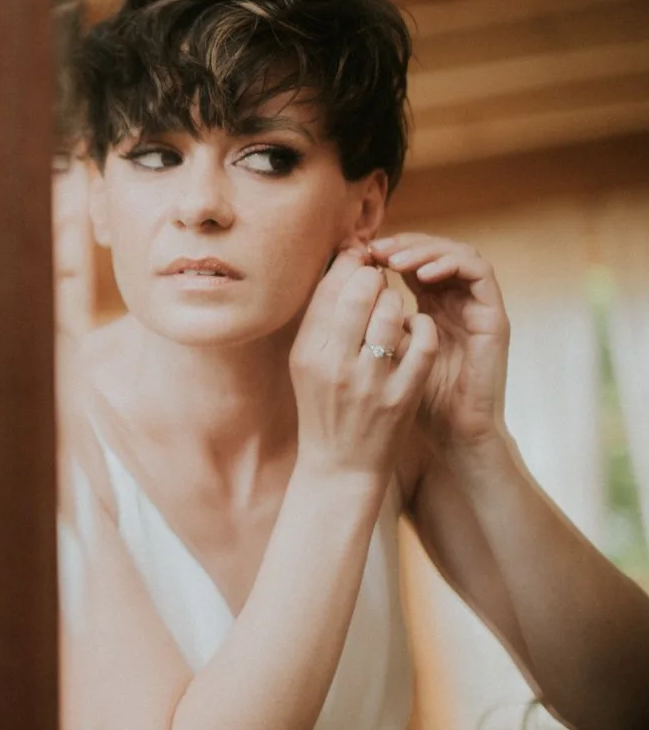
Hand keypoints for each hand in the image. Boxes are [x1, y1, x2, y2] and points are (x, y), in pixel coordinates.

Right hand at [290, 248, 439, 488]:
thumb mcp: (307, 364)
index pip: (329, 289)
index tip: (358, 263)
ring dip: (397, 301)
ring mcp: (371, 381)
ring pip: (393, 313)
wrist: (340, 466)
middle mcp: (335, 365)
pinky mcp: (403, 396)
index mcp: (307, 353)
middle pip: (361, 293)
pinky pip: (423, 343)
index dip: (348, 266)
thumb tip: (342, 267)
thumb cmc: (323, 407)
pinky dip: (423, 328)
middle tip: (378, 280)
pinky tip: (416, 329)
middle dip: (375, 277)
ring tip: (393, 306)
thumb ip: (321, 320)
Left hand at [368, 233, 510, 450]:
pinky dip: (451, 263)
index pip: (409, 259)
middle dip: (402, 243)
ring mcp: (476, 305)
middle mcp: (454, 299)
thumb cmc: (410, 398)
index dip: (384, 250)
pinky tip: (421, 274)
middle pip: (432, 248)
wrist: (451, 432)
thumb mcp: (381, 351)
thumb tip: (336, 286)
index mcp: (429, 303)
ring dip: (423, 248)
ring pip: (456, 251)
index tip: (354, 252)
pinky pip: (479, 272)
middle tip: (373, 248)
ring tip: (392, 259)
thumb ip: (368, 320)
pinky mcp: (494, 314)